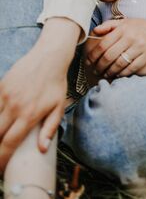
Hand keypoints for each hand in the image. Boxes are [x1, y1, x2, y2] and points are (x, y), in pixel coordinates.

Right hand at [0, 46, 66, 171]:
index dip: (1, 159)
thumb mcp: (59, 107)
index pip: (9, 143)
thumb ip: (50, 129)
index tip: (0, 168)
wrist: (49, 57)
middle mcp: (15, 107)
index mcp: (29, 115)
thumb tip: (42, 149)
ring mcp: (6, 95)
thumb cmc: (56, 84)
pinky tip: (1, 120)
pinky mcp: (1, 86)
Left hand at [85, 16, 145, 78]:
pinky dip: (122, 73)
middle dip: (100, 65)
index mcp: (123, 28)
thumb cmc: (144, 26)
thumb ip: (110, 25)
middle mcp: (131, 37)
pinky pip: (132, 68)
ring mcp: (140, 47)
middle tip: (95, 70)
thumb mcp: (127, 21)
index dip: (93, 55)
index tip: (88, 61)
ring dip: (109, 71)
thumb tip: (94, 31)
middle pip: (109, 55)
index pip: (103, 44)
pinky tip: (117, 75)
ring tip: (104, 74)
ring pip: (119, 63)